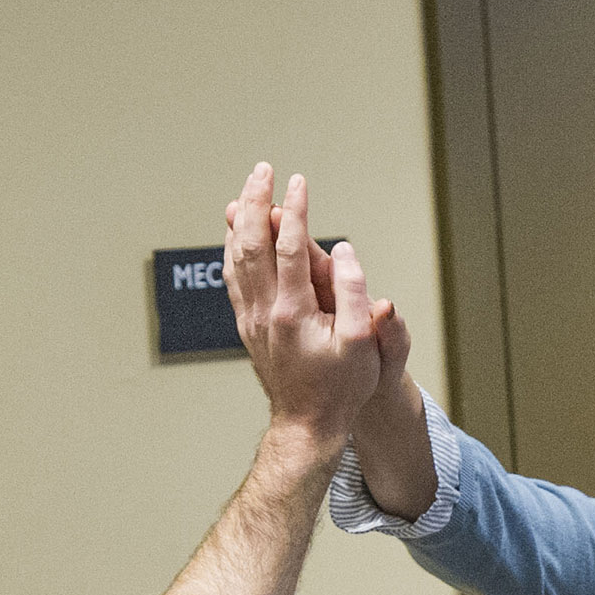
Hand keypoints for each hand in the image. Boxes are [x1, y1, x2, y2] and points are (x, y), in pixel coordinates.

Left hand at [241, 190, 433, 512]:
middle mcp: (265, 310)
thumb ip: (355, 294)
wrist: (307, 424)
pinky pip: (232, 277)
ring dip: (240, 220)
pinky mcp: (247, 326)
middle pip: (252, 242)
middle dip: (256, 202)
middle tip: (262, 171)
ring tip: (246, 192)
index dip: (294, 209)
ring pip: (235, 257)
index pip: (289, 246)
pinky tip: (235, 235)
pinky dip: (232, 248)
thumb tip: (344, 252)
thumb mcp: (362, 345)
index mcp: (294, 311)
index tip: (299, 181)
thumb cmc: (340, 388)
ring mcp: (251, 318)